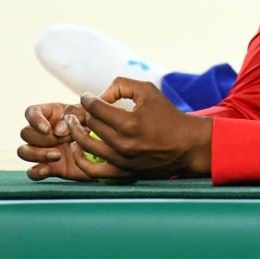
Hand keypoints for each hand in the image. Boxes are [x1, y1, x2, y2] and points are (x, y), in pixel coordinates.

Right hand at [17, 102, 98, 181]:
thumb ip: (76, 115)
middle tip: (64, 139)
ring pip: (23, 151)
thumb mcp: (90, 114)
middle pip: (25, 133)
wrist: (107, 146)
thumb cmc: (97, 124)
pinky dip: (36, 171)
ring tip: (57, 155)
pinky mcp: (48, 167)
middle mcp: (43, 132)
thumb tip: (58, 130)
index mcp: (50, 114)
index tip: (47, 128)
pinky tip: (47, 169)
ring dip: (37, 153)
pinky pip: (32, 172)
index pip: (31, 112)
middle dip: (43, 138)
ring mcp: (43, 150)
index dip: (35, 120)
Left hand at [64, 77, 212, 181]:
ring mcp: (122, 161)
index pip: (96, 108)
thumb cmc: (167, 114)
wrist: (186, 144)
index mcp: (130, 122)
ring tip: (72, 123)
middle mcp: (123, 143)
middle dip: (83, 113)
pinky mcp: (123, 173)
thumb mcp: (148, 90)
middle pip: (91, 124)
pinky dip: (80, 159)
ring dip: (76, 132)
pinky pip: (92, 171)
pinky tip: (77, 147)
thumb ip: (121, 85)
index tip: (87, 97)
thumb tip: (100, 96)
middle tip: (80, 109)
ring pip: (86, 145)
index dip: (87, 99)